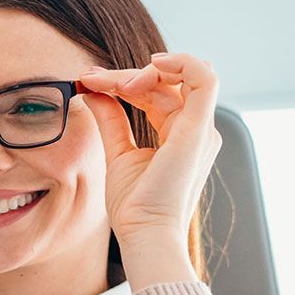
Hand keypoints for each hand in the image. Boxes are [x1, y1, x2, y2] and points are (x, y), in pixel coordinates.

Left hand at [76, 52, 222, 243]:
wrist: (144, 232)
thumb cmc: (134, 206)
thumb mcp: (117, 152)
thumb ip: (111, 119)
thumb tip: (93, 90)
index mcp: (180, 135)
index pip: (157, 94)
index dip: (125, 81)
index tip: (90, 81)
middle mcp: (195, 130)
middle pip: (165, 83)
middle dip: (126, 75)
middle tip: (93, 78)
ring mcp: (200, 129)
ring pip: (179, 77)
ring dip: (140, 72)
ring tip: (108, 82)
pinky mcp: (199, 129)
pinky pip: (204, 78)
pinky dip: (181, 62)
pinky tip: (152, 64)